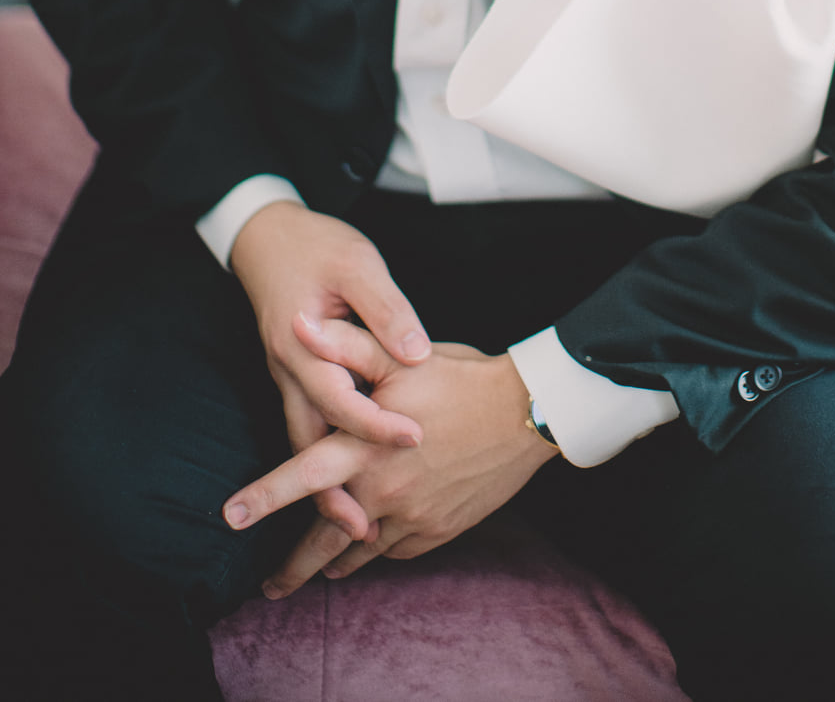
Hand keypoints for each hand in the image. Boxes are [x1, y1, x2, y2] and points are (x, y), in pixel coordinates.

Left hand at [222, 333, 555, 597]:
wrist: (526, 414)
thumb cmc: (462, 378)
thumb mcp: (403, 359)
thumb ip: (347, 346)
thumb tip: (300, 326)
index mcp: (369, 448)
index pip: (304, 476)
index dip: (264, 496)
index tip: (229, 516)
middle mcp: (384, 490)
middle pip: (325, 539)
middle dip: (292, 567)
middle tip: (270, 587)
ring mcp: (412, 516)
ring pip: (361, 553)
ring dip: (332, 565)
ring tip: (312, 574)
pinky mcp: (438, 530)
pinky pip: (396, 550)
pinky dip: (377, 551)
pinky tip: (370, 547)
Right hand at [230, 201, 431, 537]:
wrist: (265, 235)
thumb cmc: (316, 245)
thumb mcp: (358, 266)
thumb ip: (385, 310)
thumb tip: (415, 356)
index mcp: (303, 342)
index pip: (341, 397)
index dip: (377, 424)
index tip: (413, 441)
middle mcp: (289, 367)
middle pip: (307, 440)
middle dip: (332, 489)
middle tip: (365, 531)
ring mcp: (287, 374)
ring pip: (302, 438)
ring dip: (323, 482)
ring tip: (355, 524)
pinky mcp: (294, 374)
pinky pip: (306, 422)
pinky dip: (322, 454)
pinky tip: (343, 475)